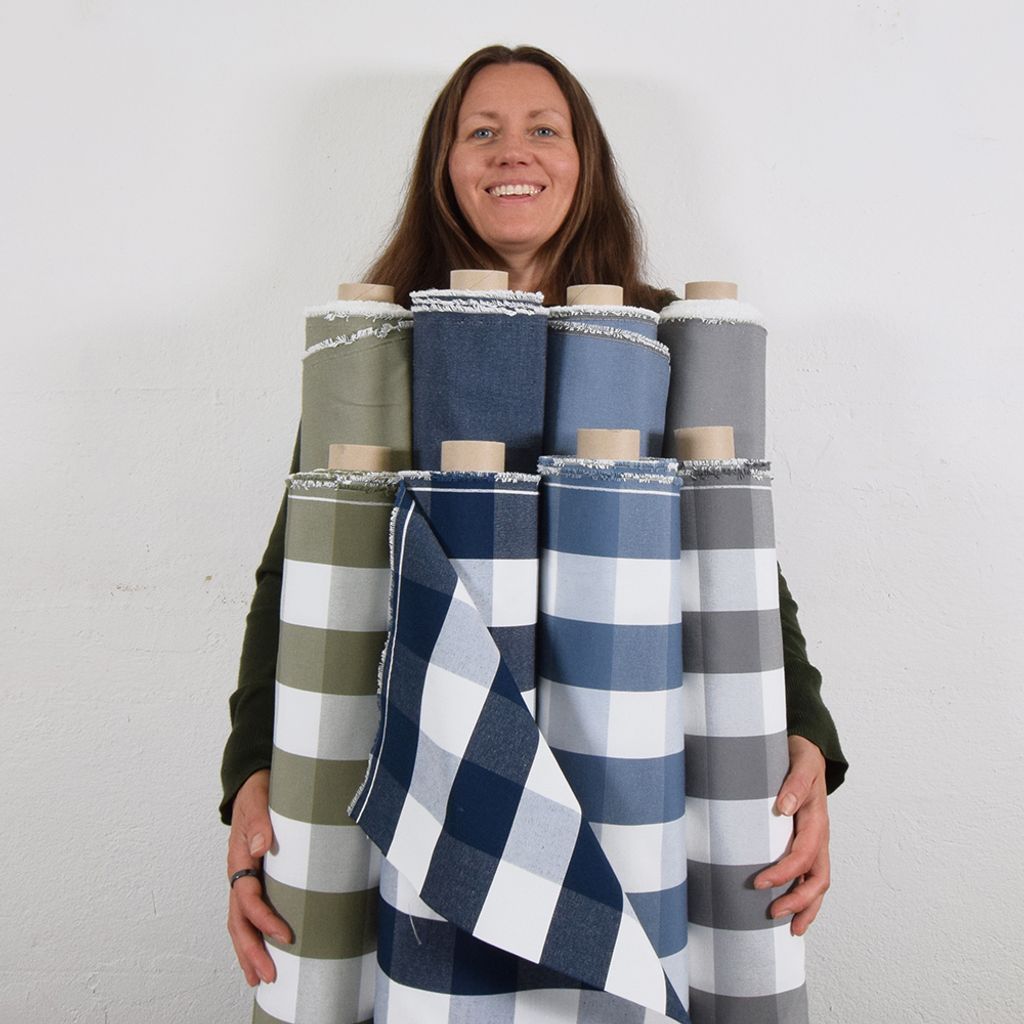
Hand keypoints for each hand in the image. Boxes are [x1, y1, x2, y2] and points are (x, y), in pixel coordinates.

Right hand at [226, 769, 291, 984]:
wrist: (252, 782)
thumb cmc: (258, 790)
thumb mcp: (259, 797)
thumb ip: (258, 819)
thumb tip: (259, 845)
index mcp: (238, 859)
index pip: (248, 898)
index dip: (264, 919)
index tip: (285, 935)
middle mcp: (238, 874)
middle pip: (238, 921)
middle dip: (251, 951)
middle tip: (268, 977)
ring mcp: (243, 879)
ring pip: (240, 923)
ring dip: (249, 951)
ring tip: (260, 978)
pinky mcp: (254, 879)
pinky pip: (248, 913)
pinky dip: (252, 935)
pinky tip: (263, 951)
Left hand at [753, 735, 829, 935]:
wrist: (807, 751)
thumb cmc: (801, 757)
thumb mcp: (800, 762)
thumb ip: (795, 783)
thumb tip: (784, 807)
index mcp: (817, 819)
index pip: (803, 854)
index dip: (784, 873)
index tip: (759, 883)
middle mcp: (819, 836)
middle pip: (818, 879)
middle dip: (798, 901)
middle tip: (772, 914)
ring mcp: (816, 842)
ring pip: (818, 883)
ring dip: (806, 907)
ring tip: (790, 929)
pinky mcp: (807, 844)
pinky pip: (810, 876)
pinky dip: (804, 897)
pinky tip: (790, 912)